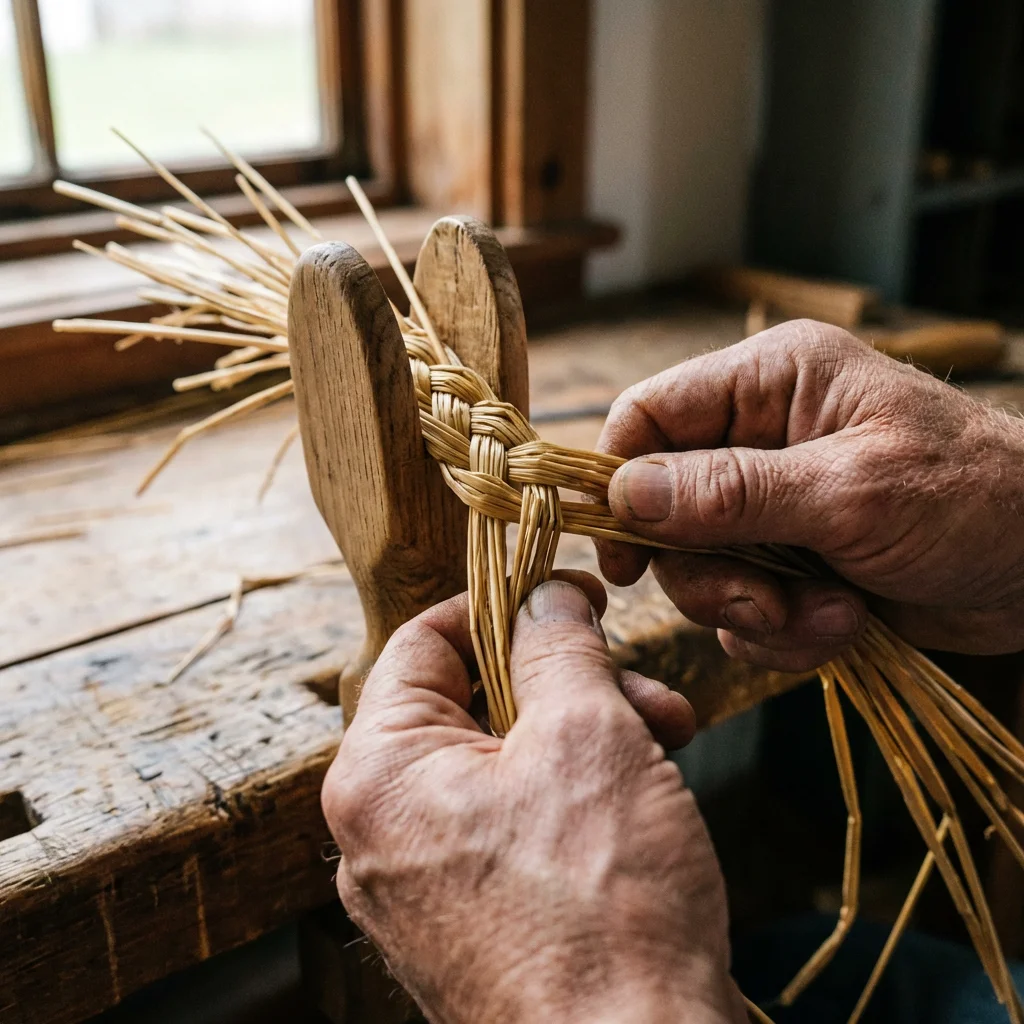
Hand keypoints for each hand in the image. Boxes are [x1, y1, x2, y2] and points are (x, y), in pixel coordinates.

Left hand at [321, 576, 746, 1023]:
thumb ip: (558, 645)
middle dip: (567, 681)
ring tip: (668, 737)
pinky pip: (516, 823)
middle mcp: (383, 832)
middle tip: (640, 680)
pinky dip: (576, 795)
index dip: (500, 604)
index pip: (423, 642)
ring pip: (505, 763)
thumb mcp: (588, 734)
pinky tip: (646, 794)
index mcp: (378, 776)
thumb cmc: (603, 910)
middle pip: (472, 704)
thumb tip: (545, 594)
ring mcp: (427, 885)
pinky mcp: (476, 921)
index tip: (565, 594)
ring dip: (587, 735)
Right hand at [596, 319, 1023, 670]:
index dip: (618, 480)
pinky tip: (843, 623)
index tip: (623, 554)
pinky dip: (784, 631)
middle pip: (663, 510)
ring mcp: (773, 506)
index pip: (648, 415)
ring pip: (700, 568)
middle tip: (761, 601)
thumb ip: (732, 492)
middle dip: (709, 570)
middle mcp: (758, 439)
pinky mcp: (790, 563)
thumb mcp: (852, 492)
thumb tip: (622, 493)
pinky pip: (741, 608)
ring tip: (825, 613)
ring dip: (755, 608)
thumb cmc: (975, 499)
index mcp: (769, 383)